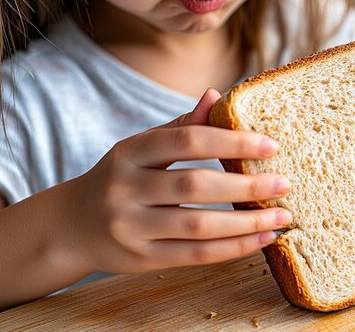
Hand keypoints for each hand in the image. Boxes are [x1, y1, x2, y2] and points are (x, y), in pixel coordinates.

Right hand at [61, 89, 291, 273]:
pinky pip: (196, 255)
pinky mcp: (142, 259)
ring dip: (247, 222)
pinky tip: (262, 239)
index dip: (231, 142)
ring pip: (198, 225)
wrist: (70, 227)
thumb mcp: (139, 148)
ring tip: (282, 217)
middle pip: (195, 184)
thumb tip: (217, 95)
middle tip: (284, 184)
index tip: (271, 146)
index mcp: (129, 152)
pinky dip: (234, 248)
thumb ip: (179, 126)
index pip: (187, 140)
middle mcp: (126, 188)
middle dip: (246, 185)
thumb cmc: (119, 180)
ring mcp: (131, 226)